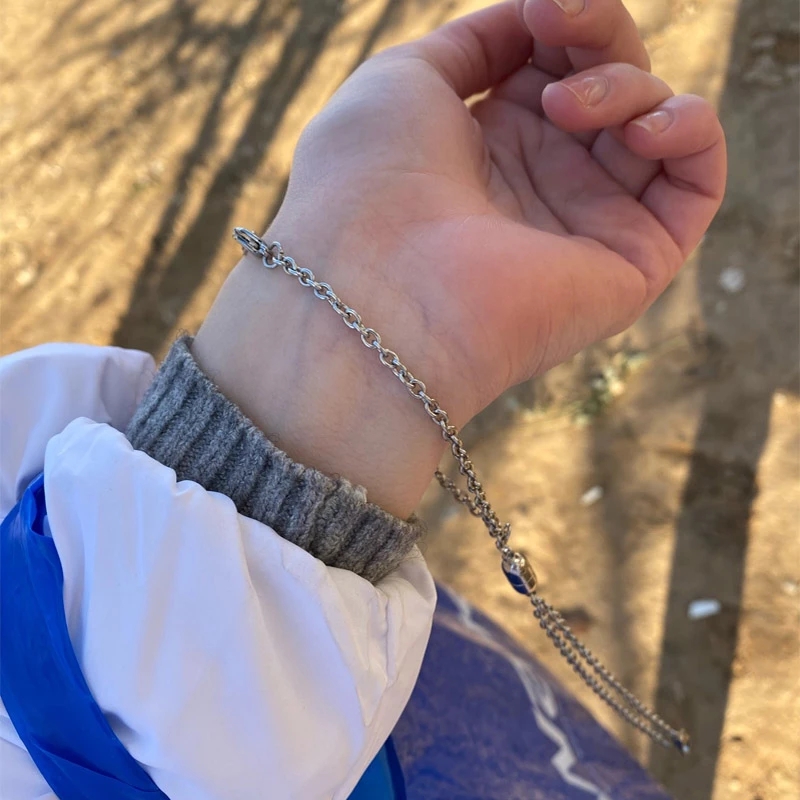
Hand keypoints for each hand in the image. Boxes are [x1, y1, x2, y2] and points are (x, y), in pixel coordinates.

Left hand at [194, 0, 725, 516]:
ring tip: (563, 107)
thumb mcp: (406, 81)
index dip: (562, 23)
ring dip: (626, 84)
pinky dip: (691, 130)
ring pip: (654, 122)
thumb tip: (529, 21)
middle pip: (612, 84)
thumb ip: (476, 45)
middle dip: (597, 35)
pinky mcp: (633, 264)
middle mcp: (542, 185)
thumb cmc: (370, 182)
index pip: (558, 66)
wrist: (377, 289)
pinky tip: (640, 129)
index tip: (539, 8)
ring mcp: (588, 223)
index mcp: (490, 146)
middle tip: (555, 26)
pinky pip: (698, 184)